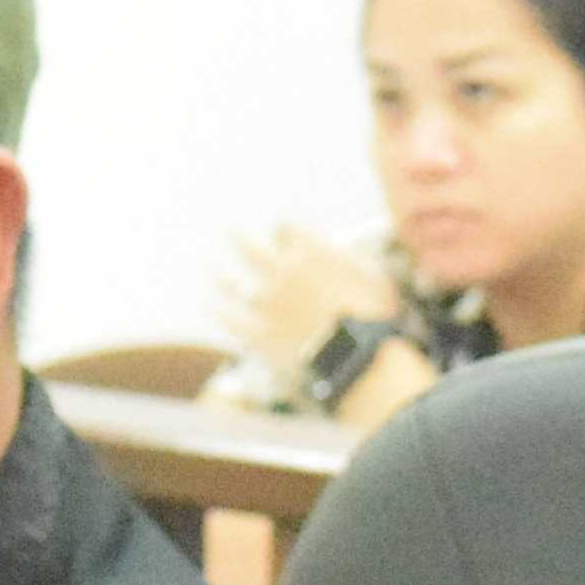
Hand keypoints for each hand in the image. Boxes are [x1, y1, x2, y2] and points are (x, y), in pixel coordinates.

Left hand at [223, 226, 394, 379]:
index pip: (284, 226)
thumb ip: (353, 259)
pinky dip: (218, 311)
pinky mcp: (258, 333)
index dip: (280, 227)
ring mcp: (265, 303)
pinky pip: (230, 319)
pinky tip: (211, 305)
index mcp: (309, 252)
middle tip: (228, 229)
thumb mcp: (375, 278)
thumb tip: (341, 249)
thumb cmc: (374, 318)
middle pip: (248, 246)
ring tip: (209, 266)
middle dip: (236, 235)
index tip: (278, 229)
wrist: (356, 358)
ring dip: (218, 271)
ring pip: (230, 281)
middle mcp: (281, 271)